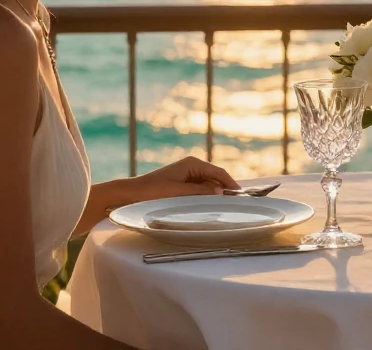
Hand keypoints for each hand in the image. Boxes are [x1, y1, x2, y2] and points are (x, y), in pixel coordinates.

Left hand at [123, 156, 239, 203]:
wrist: (130, 195)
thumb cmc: (152, 192)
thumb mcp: (179, 192)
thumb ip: (201, 192)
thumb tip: (220, 192)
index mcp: (192, 163)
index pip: (219, 173)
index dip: (231, 184)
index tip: (242, 196)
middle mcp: (191, 167)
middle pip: (215, 178)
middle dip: (224, 190)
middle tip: (236, 205)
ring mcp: (186, 175)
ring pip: (207, 185)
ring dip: (214, 195)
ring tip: (223, 207)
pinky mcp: (181, 185)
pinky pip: (199, 190)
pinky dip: (205, 197)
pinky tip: (207, 206)